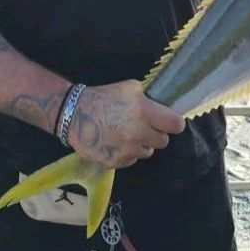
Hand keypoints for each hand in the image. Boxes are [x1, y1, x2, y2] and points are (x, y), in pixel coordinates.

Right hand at [66, 81, 184, 172]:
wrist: (74, 115)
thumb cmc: (102, 98)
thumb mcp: (128, 88)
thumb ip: (149, 99)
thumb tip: (164, 109)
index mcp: (143, 112)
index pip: (176, 125)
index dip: (173, 123)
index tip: (168, 122)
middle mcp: (138, 134)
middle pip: (163, 141)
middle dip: (155, 134)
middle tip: (142, 126)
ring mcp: (128, 151)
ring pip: (148, 152)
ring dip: (141, 145)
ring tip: (125, 134)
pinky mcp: (117, 162)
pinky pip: (132, 160)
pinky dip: (127, 153)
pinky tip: (115, 142)